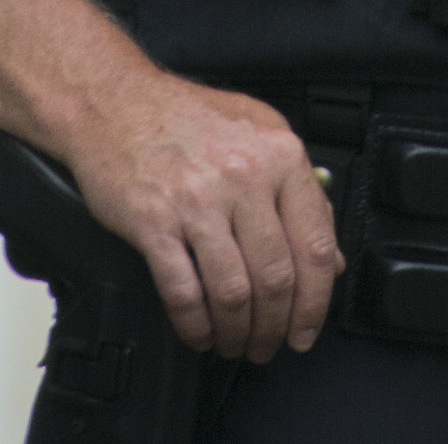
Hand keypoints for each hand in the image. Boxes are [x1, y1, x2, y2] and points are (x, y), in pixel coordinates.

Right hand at [62, 74, 343, 364]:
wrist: (117, 102)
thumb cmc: (188, 118)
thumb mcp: (261, 134)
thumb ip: (302, 192)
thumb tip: (331, 257)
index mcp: (279, 154)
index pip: (316, 243)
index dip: (316, 301)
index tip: (307, 327)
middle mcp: (243, 175)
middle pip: (276, 278)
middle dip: (275, 328)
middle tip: (270, 344)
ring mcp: (197, 199)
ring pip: (234, 293)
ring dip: (237, 333)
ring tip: (234, 341)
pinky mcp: (154, 221)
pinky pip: (184, 293)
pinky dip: (196, 326)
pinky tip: (200, 331)